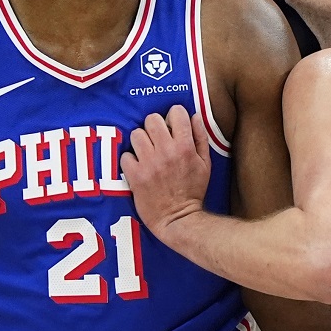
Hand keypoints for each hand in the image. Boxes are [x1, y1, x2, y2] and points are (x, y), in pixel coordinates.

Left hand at [121, 104, 211, 236]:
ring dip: (140, 142)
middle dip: (154, 127)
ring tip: (146, 153)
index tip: (172, 126)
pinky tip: (138, 167)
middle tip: (156, 139)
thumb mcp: (205, 164)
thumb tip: (195, 115)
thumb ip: (200, 137)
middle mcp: (166, 151)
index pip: (175, 112)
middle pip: (151, 119)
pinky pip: (125, 156)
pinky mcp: (135, 176)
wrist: (178, 219)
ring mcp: (149, 164)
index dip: (173, 116)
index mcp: (185, 147)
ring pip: (136, 134)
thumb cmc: (193, 191)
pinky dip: (130, 161)